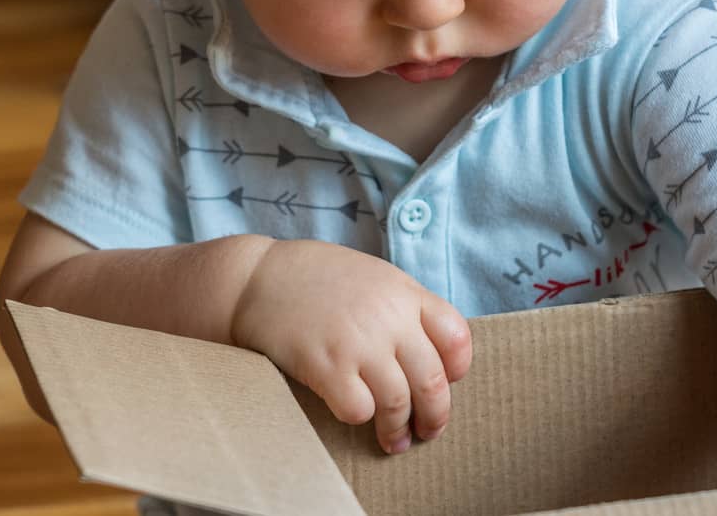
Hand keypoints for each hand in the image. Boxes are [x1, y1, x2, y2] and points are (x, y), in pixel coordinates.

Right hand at [229, 239, 472, 453]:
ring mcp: (358, 343)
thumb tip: (428, 352)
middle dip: (436, 415)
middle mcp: (388, 318)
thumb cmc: (316, 278)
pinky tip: (353, 413)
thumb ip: (403, 307)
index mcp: (405, 292)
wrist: (258, 277)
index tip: (448, 381)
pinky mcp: (326, 366)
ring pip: (399, 403)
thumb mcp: (373, 276)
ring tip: (395, 440)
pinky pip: (358, 410)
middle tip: (429, 430)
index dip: (458, 367)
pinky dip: (359, 417)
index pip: (456, 337)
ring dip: (399, 430)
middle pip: (433, 380)